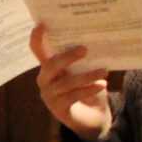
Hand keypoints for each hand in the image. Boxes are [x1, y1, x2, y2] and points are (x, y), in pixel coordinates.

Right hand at [30, 24, 112, 141]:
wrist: (94, 117)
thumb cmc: (89, 88)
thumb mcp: (86, 71)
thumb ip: (84, 60)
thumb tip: (97, 41)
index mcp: (50, 67)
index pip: (37, 50)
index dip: (37, 38)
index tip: (42, 24)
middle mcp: (45, 79)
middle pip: (50, 65)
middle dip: (66, 57)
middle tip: (84, 49)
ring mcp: (49, 95)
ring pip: (65, 82)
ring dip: (86, 76)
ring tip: (104, 71)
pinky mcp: (58, 108)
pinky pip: (72, 96)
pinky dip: (88, 89)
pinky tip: (101, 85)